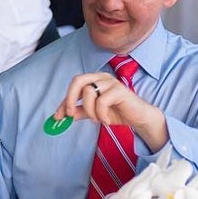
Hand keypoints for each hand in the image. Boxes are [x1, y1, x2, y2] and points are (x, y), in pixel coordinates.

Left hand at [53, 73, 167, 150]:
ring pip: (89, 92)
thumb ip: (79, 112)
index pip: (74, 86)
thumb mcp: (94, 113)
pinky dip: (101, 114)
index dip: (65, 101)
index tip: (58, 116)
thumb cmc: (117, 112)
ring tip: (98, 119)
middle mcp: (101, 77)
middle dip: (70, 99)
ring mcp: (111, 82)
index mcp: (94, 80)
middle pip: (78, 80)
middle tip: (70, 114)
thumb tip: (61, 116)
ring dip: (90, 111)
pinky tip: (106, 121)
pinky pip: (102, 101)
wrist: (139, 118)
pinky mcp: (119, 90)